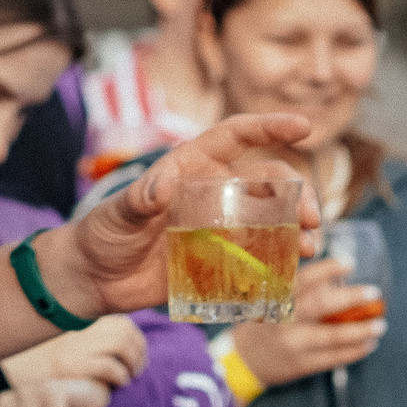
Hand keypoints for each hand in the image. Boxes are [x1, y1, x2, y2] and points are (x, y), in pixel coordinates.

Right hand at [3, 316, 146, 393]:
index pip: (121, 322)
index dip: (137, 339)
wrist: (18, 373)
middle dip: (139, 352)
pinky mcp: (74, 364)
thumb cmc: (45, 362)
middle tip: (137, 369)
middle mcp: (79, 327)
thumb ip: (90, 336)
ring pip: (121, 345)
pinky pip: (109, 366)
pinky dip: (120, 375)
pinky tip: (118, 384)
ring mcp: (77, 344)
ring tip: (129, 377)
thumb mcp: (69, 342)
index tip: (138, 355)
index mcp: (80, 318)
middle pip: (125, 330)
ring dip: (133, 363)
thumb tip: (123, 339)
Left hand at [49, 114, 317, 317]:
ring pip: (273, 219)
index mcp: (192, 167)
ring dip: (297, 230)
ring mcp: (221, 227)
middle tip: (311, 217)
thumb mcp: (116, 214)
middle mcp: (214, 192)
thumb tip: (162, 186)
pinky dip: (279, 264)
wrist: (95, 279)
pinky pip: (258, 258)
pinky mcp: (220, 261)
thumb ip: (138, 199)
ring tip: (310, 248)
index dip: (270, 128)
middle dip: (297, 192)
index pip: (237, 137)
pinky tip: (291, 276)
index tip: (304, 126)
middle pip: (268, 181)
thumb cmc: (102, 234)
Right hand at [231, 257, 387, 387]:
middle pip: (320, 306)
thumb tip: (335, 275)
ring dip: (360, 330)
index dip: (327, 270)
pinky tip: (369, 344)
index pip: (302, 279)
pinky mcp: (301, 365)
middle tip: (373, 293)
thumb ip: (295, 287)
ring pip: (332, 336)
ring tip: (380, 325)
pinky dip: (354, 351)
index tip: (349, 264)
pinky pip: (333, 358)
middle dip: (350, 298)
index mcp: (274, 298)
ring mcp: (293, 344)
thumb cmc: (261, 322)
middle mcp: (282, 320)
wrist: (242, 361)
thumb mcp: (267, 299)